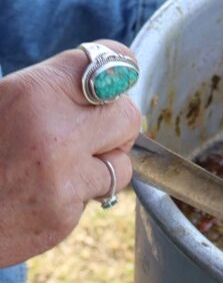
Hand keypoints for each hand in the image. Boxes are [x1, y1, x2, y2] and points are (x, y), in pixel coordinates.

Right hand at [0, 40, 139, 267]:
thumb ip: (45, 91)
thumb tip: (100, 80)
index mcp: (34, 93)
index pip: (108, 66)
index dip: (118, 72)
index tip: (117, 78)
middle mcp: (57, 133)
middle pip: (128, 116)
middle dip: (114, 125)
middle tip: (88, 132)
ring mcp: (65, 179)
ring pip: (122, 164)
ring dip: (101, 166)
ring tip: (60, 166)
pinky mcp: (65, 216)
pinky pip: (95, 198)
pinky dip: (78, 196)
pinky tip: (43, 192)